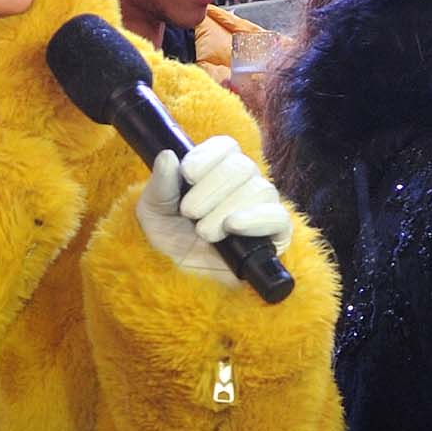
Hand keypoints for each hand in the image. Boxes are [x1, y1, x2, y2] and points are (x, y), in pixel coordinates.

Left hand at [136, 141, 293, 286]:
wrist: (180, 283)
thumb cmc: (169, 244)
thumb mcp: (153, 213)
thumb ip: (160, 185)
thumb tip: (168, 155)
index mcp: (216, 173)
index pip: (227, 147)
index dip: (209, 155)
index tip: (188, 174)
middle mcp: (243, 186)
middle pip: (242, 166)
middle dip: (211, 189)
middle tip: (189, 213)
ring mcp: (261, 209)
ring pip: (260, 189)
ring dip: (226, 209)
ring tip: (204, 232)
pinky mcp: (275, 236)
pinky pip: (278, 217)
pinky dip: (256, 219)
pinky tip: (234, 226)